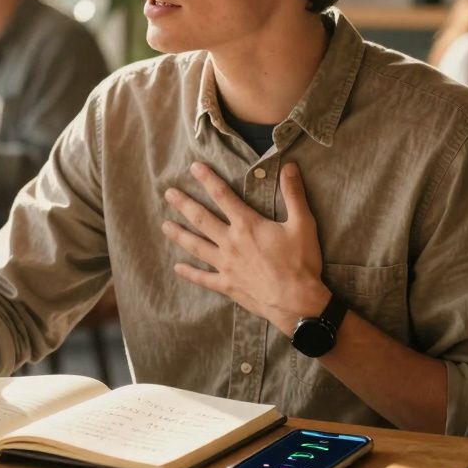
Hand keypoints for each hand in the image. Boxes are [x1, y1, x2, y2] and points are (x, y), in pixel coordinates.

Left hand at [163, 162, 329, 333]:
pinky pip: (203, 278)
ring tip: (164, 226)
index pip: (222, 195)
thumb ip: (294, 194)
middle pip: (201, 219)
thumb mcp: (303, 224)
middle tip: (168, 193)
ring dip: (179, 234)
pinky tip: (177, 268)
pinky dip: (189, 273)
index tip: (194, 167)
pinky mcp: (226, 285)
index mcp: (247, 225)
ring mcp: (225, 265)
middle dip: (184, 204)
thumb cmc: (301, 262)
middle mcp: (231, 242)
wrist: (297, 302)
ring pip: (196, 246)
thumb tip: (289, 166)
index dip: (207, 179)